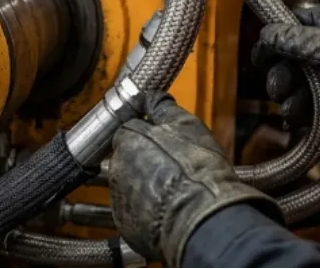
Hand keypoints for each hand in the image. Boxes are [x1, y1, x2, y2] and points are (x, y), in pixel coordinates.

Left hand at [108, 92, 281, 266]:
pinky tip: (168, 209)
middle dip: (145, 160)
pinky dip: (146, 211)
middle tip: (173, 167)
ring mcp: (119, 198)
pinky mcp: (125, 224)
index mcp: (128, 139)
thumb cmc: (197, 170)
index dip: (148, 135)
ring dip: (145, 186)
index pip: (129, 129)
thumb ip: (163, 106)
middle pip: (128, 158)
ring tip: (174, 190)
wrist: (203, 218)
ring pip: (130, 185)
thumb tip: (152, 95)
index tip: (164, 142)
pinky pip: (133, 212)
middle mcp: (117, 168)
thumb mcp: (186, 125)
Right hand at [253, 7, 319, 165]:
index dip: (275, 38)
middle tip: (278, 88)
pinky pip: (309, 103)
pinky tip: (298, 118)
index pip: (294, 23)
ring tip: (292, 108)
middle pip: (290, 58)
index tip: (261, 54)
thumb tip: (267, 33)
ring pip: (298, 83)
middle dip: (281, 74)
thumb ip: (294, 39)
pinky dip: (300, 111)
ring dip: (289, 97)